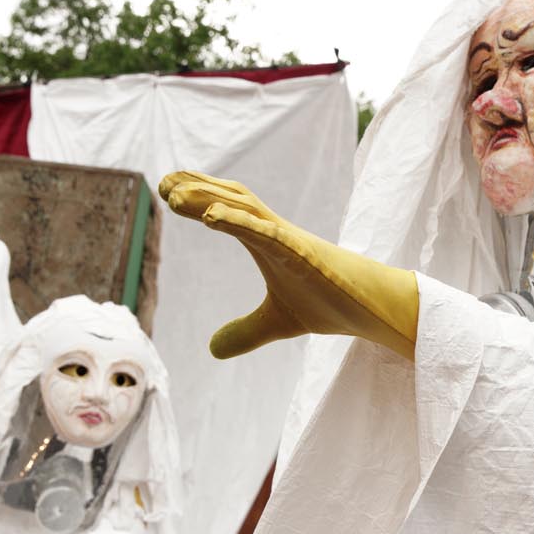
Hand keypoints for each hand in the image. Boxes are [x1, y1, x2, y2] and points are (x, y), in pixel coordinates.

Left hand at [160, 171, 418, 359]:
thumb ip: (245, 333)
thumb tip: (212, 349)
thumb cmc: (330, 304)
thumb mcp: (276, 324)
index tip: (167, 191)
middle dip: (197, 187)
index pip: (229, 208)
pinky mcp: (301, 251)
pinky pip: (265, 231)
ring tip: (175, 195)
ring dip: (209, 198)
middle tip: (162, 183)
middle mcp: (275, 232)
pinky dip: (237, 221)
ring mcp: (289, 239)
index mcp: (268, 241)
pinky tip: (210, 217)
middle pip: (231, 198)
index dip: (200, 197)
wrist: (372, 309)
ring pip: (244, 207)